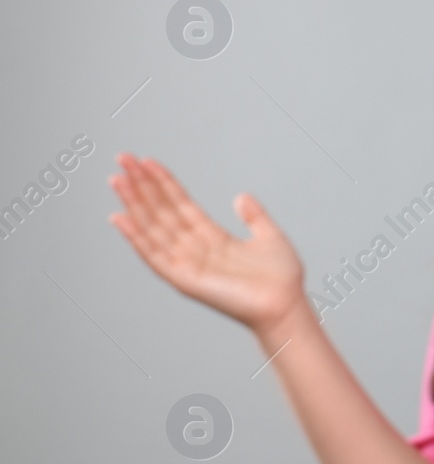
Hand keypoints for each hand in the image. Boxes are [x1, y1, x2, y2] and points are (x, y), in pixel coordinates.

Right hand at [107, 153, 304, 332]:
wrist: (286, 304)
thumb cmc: (282, 278)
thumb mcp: (269, 236)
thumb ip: (255, 216)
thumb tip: (241, 196)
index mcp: (213, 238)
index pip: (180, 204)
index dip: (163, 183)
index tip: (146, 161)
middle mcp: (195, 249)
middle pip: (162, 212)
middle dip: (142, 186)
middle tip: (123, 159)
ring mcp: (187, 264)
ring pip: (153, 228)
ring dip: (134, 204)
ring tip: (117, 180)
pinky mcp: (184, 279)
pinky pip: (154, 255)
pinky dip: (136, 237)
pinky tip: (121, 218)